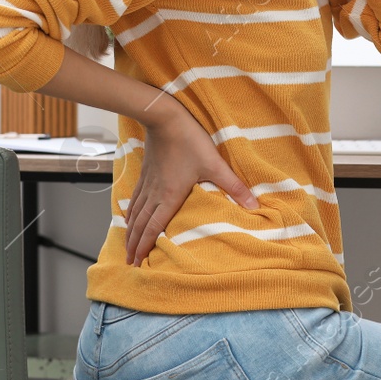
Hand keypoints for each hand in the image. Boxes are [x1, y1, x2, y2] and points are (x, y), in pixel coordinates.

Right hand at [125, 100, 260, 265]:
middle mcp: (155, 193)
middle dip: (134, 245)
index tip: (138, 262)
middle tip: (129, 261)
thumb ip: (234, 186)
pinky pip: (135, 198)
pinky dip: (130, 211)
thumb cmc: (189, 140)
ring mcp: (148, 183)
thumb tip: (254, 205)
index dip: (145, 246)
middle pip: (140, 224)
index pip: (154, 228)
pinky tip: (128, 215)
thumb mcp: (215, 164)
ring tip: (127, 245)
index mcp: (170, 196)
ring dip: (130, 231)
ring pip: (135, 212)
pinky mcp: (146, 172)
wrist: (165, 118)